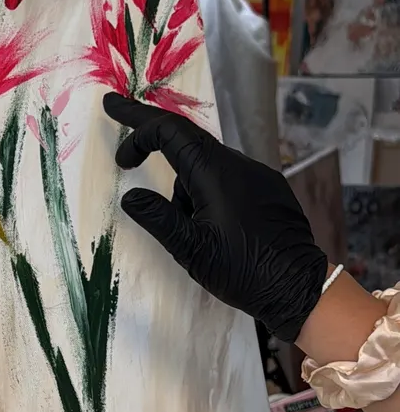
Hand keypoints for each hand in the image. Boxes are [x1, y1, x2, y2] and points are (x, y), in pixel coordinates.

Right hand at [103, 93, 327, 342]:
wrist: (298, 287)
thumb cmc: (243, 271)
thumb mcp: (191, 250)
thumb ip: (157, 219)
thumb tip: (130, 197)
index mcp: (215, 173)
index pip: (170, 131)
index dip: (137, 123)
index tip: (114, 126)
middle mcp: (238, 165)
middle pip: (187, 143)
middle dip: (154, 141)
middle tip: (125, 148)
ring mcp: (257, 175)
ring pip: (206, 168)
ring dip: (186, 190)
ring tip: (195, 237)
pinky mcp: (268, 190)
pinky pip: (227, 180)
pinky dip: (207, 193)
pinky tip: (217, 231)